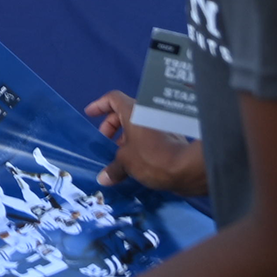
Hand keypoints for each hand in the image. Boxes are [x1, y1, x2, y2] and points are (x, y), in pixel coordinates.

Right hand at [87, 90, 207, 194]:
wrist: (186, 167)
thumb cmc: (151, 157)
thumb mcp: (126, 163)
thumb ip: (113, 167)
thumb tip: (103, 178)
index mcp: (133, 112)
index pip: (113, 99)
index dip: (99, 105)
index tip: (90, 114)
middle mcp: (146, 114)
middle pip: (123, 113)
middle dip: (111, 127)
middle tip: (105, 143)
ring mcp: (159, 125)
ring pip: (137, 127)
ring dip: (125, 139)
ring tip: (118, 157)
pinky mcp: (168, 138)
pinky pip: (147, 137)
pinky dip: (138, 145)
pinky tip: (134, 164)